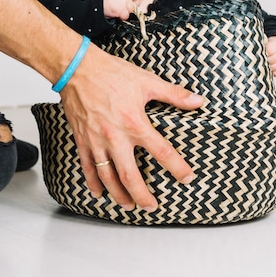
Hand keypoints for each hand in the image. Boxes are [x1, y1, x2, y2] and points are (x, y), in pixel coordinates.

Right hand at [60, 45, 202, 210]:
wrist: (76, 69)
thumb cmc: (110, 73)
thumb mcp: (146, 81)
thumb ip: (174, 94)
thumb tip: (198, 101)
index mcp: (135, 123)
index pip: (162, 152)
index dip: (177, 168)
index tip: (187, 178)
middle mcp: (115, 137)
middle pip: (130, 177)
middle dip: (142, 196)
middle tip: (152, 207)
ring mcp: (96, 141)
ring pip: (108, 178)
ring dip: (119, 195)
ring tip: (128, 206)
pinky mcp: (82, 140)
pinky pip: (87, 167)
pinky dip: (93, 183)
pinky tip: (99, 193)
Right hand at [103, 0, 141, 19]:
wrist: (92, 1)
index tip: (131, 3)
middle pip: (136, 0)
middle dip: (132, 5)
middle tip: (126, 9)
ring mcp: (124, 0)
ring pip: (131, 9)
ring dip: (124, 12)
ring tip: (116, 10)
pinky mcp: (121, 9)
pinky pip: (125, 16)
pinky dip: (120, 17)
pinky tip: (114, 13)